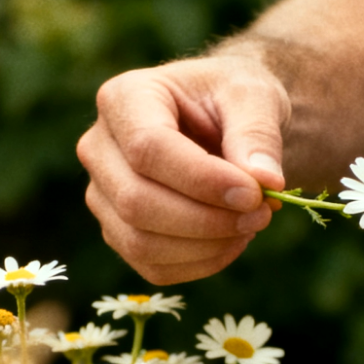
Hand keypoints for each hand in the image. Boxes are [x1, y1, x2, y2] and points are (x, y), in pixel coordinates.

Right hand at [78, 56, 288, 284]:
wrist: (226, 121)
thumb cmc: (233, 99)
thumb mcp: (253, 97)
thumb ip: (257, 134)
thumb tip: (265, 182)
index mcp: (123, 98)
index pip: (147, 148)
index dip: (202, 180)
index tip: (255, 193)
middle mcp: (99, 148)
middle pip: (136, 202)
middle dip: (207, 219)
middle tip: (262, 212)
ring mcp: (103, 194)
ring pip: (140, 242)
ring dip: (206, 246)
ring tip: (252, 224)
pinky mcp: (119, 231)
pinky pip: (153, 267)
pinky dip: (201, 263)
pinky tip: (234, 240)